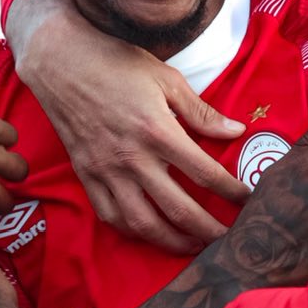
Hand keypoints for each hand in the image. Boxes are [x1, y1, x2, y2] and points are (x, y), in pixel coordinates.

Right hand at [12, 0, 246, 255]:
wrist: (60, 61)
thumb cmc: (115, 62)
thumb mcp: (166, 79)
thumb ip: (201, 111)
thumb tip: (236, 131)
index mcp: (159, 131)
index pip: (206, 174)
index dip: (232, 192)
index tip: (248, 200)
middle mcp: (133, 158)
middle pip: (179, 210)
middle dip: (209, 231)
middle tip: (229, 239)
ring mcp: (107, 171)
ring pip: (144, 223)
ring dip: (172, 241)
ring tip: (193, 246)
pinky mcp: (86, 175)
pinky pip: (110, 215)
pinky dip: (133, 230)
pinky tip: (150, 231)